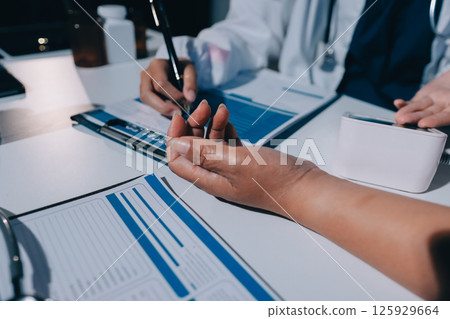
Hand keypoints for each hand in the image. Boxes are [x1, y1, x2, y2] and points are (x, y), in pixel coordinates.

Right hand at [140, 58, 197, 115]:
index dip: (174, 95)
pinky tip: (173, 108)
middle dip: (164, 107)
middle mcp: (146, 74)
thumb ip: (191, 82)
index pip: (160, 84)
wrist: (177, 68)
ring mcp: (143, 85)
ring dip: (163, 109)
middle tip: (179, 112)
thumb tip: (190, 98)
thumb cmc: (183, 68)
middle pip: (147, 95)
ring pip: (148, 102)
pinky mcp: (145, 94)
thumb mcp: (191, 70)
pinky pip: (151, 105)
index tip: (187, 100)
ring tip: (178, 109)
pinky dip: (163, 109)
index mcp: (157, 65)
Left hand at [166, 100, 318, 215]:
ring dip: (211, 125)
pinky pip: (227, 143)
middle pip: (193, 149)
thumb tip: (177, 145)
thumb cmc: (274, 181)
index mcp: (209, 179)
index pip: (178, 160)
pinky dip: (225, 129)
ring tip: (220, 110)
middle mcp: (216, 175)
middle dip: (193, 126)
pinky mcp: (244, 161)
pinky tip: (228, 120)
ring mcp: (231, 168)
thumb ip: (205, 153)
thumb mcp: (236, 162)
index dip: (175, 137)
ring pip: (210, 143)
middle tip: (204, 107)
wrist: (304, 187)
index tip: (179, 116)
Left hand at [394, 71, 449, 127]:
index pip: (446, 117)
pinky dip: (404, 103)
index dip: (436, 121)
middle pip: (429, 114)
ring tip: (398, 115)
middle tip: (404, 121)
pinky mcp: (423, 100)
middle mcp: (444, 109)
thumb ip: (449, 110)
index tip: (424, 124)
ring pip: (419, 108)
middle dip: (415, 118)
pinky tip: (398, 103)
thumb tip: (409, 104)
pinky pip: (413, 102)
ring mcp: (432, 105)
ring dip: (407, 112)